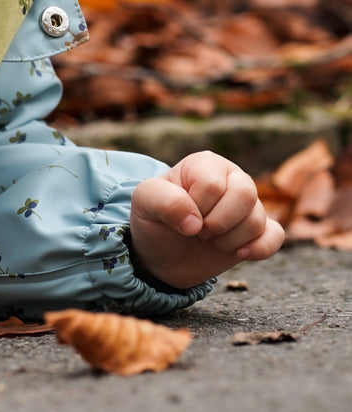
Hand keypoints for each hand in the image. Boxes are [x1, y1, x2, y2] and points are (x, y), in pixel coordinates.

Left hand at [130, 151, 283, 289]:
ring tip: (208, 239)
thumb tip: (195, 221)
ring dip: (228, 240)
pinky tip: (238, 253)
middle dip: (218, 222)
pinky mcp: (259, 230)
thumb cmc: (154, 219)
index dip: (197, 208)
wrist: (163, 255)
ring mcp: (248, 204)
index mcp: (204, 164)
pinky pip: (275, 236)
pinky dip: (258, 249)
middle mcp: (231, 177)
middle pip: (245, 193)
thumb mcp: (144, 203)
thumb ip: (164, 201)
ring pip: (257, 218)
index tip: (181, 216)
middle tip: (198, 231)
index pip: (213, 184)